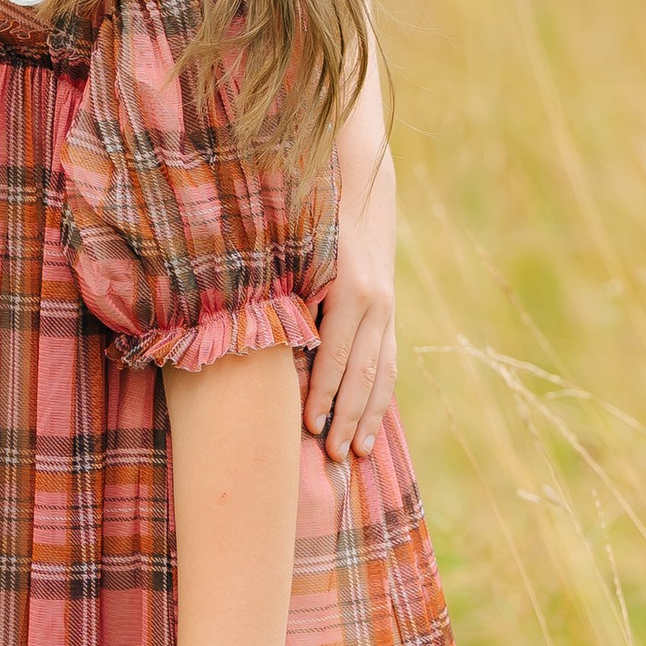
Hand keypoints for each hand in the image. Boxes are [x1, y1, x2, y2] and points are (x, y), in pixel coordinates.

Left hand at [305, 126, 397, 457]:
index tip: (308, 426)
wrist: (361, 189)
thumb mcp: (298, 250)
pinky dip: (379, 397)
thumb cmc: (312, 222)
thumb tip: (256, 328)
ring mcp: (387, 312)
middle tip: (332, 455)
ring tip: (357, 453)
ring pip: (381, 374)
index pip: (336, 354)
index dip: (323, 392)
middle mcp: (375, 305)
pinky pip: (388, 364)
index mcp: (350, 291)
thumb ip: (285, 288)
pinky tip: (370, 425)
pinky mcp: (388, 317)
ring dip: (368, 416)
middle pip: (363, 373)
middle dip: (347, 416)